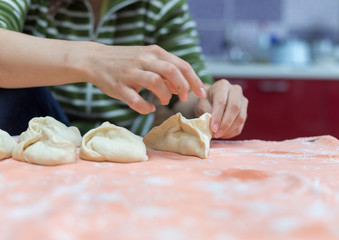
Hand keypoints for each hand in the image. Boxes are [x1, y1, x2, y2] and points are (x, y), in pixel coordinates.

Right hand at [86, 44, 206, 113]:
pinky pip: (135, 100)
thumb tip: (182, 87)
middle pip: (171, 71)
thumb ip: (166, 70)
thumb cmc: (127, 61)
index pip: (181, 65)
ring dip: (165, 95)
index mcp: (154, 52)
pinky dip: (145, 107)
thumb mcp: (148, 59)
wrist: (94, 59)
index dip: (194, 80)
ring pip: (155, 82)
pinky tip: (148, 107)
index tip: (201, 93)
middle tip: (183, 98)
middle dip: (183, 87)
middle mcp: (143, 60)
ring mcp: (130, 73)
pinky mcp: (118, 86)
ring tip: (164, 101)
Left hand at [194, 79, 247, 138]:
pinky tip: (223, 134)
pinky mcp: (245, 112)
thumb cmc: (205, 101)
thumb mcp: (201, 104)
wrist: (211, 100)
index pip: (222, 101)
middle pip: (235, 108)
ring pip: (240, 117)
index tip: (212, 128)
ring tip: (218, 135)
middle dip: (225, 123)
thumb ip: (205, 111)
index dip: (217, 116)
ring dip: (229, 129)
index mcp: (222, 85)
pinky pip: (241, 125)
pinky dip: (232, 132)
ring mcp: (243, 101)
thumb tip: (213, 124)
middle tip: (216, 134)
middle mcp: (235, 90)